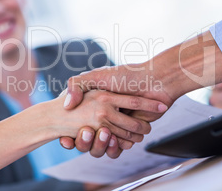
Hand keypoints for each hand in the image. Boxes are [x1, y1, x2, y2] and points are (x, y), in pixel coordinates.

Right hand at [61, 31, 221, 153]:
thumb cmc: (127, 75)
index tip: (64, 135)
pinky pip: (121, 145)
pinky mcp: (132, 133)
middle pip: (90, 136)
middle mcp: (106, 115)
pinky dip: (118, 146)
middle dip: (86, 139)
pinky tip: (114, 140)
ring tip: (102, 134)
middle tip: (86, 131)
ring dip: (101, 144)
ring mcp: (119, 125)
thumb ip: (77, 85)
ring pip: (105, 143)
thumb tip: (66, 106)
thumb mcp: (96, 76)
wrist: (156, 80)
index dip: (70, 131)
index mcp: (96, 103)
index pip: (78, 122)